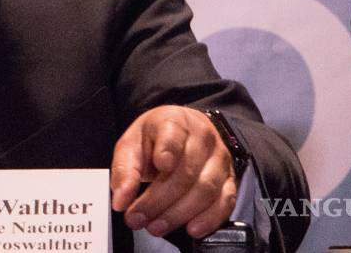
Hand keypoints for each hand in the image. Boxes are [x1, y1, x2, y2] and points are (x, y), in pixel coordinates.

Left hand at [109, 105, 236, 239]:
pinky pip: (226, 202)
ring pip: (205, 189)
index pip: (174, 133)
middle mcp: (203, 137)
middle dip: (158, 200)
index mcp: (175, 121)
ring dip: (178, 213)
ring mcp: (220, 159)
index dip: (168, 149)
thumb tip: (121, 200)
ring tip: (155, 226)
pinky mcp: (229, 179)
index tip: (160, 165)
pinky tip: (191, 229)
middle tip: (137, 217)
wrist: (182, 134)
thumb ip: (124, 169)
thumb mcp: (132, 145)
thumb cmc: (155, 140)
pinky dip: (209, 218)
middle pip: (185, 172)